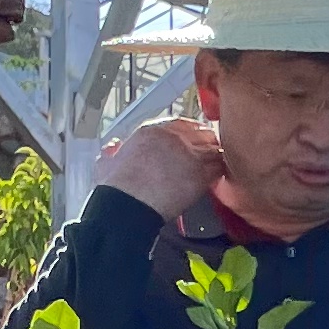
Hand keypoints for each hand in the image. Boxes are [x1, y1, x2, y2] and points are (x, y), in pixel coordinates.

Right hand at [95, 118, 225, 219]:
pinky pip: (219, 166)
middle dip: (204, 141)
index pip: (178, 123)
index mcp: (149, 131)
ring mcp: (188, 154)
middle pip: (199, 132)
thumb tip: (111, 152)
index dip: (188, 131)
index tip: (191, 138)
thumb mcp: (107, 163)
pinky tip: (219, 175)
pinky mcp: (200, 173)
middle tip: (206, 151)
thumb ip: (113, 154)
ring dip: (215, 155)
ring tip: (216, 163)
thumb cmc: (116, 190)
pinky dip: (220, 170)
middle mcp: (172, 137)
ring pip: (212, 147)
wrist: (128, 206)